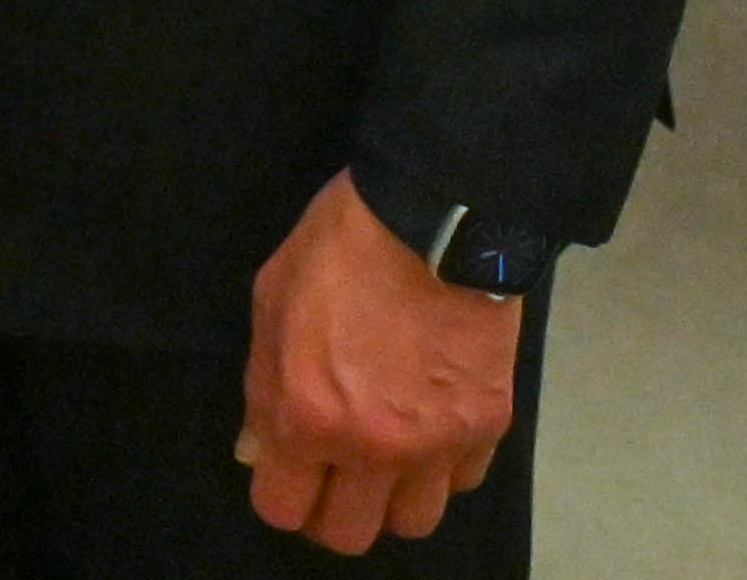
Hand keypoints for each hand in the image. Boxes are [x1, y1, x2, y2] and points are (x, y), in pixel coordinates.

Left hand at [237, 173, 524, 553]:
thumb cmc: (341, 246)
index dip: (282, 493)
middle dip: (333, 509)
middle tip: (335, 472)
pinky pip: (462, 480)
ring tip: (389, 454)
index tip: (289, 471)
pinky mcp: (487, 425)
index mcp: (308, 416)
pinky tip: (433, 423)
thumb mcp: (272, 300)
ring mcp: (437, 443)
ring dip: (394, 496)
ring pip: (413, 522)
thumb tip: (259, 447)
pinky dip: (446, 466)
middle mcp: (373, 447)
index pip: (284, 509)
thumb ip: (263, 386)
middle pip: (349, 534)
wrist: (439, 213)